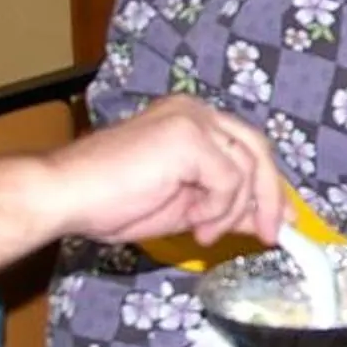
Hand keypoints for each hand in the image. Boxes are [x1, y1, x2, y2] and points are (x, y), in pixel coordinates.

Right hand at [53, 95, 290, 246]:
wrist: (66, 196)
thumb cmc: (109, 202)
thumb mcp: (183, 207)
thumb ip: (222, 205)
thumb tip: (261, 219)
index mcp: (191, 121)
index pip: (246, 147)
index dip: (269, 184)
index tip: (279, 220)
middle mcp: (194, 111)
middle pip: (257, 149)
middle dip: (269, 196)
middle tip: (270, 235)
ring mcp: (192, 119)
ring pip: (245, 169)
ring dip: (230, 212)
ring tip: (201, 230)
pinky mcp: (188, 136)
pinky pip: (228, 180)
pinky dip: (218, 209)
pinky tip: (194, 221)